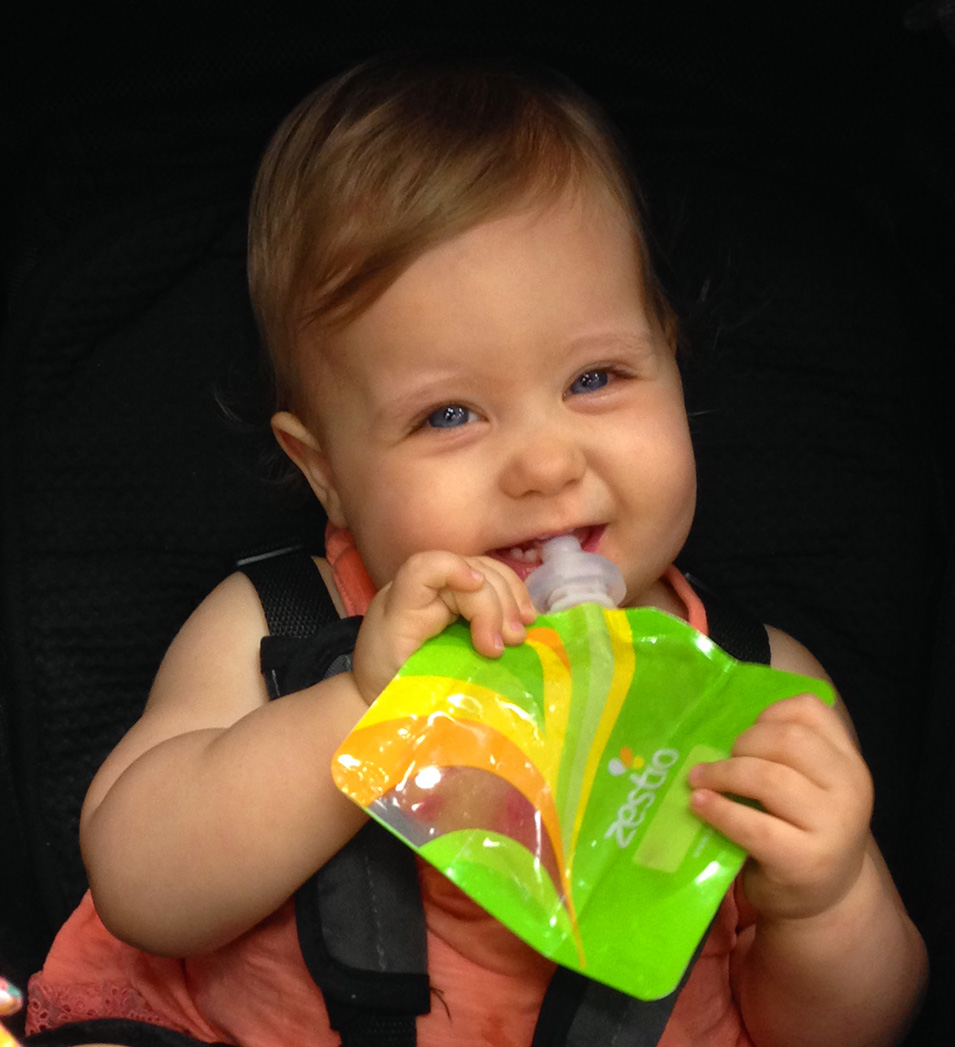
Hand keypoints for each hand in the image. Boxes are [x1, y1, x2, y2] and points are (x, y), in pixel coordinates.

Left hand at [351, 551, 536, 703]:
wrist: (377, 687)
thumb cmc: (390, 688)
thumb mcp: (407, 684)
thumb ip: (440, 673)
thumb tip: (490, 663)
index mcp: (402, 607)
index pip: (423, 569)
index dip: (454, 571)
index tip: (480, 607)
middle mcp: (423, 589)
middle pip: (470, 569)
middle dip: (497, 605)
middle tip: (511, 643)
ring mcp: (444, 589)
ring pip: (488, 572)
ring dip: (512, 600)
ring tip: (519, 635)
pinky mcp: (459, 597)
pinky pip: (493, 584)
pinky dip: (513, 598)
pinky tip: (524, 619)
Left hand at [688, 693, 873, 921]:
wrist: (826, 899)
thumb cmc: (802, 831)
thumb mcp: (809, 787)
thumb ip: (783, 756)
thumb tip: (720, 730)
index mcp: (847, 762)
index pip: (811, 710)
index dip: (770, 714)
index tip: (748, 732)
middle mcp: (850, 789)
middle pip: (788, 739)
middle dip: (745, 743)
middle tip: (722, 759)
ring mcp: (833, 826)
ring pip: (769, 778)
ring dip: (724, 773)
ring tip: (699, 779)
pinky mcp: (805, 861)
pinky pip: (754, 825)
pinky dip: (720, 810)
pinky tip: (700, 804)